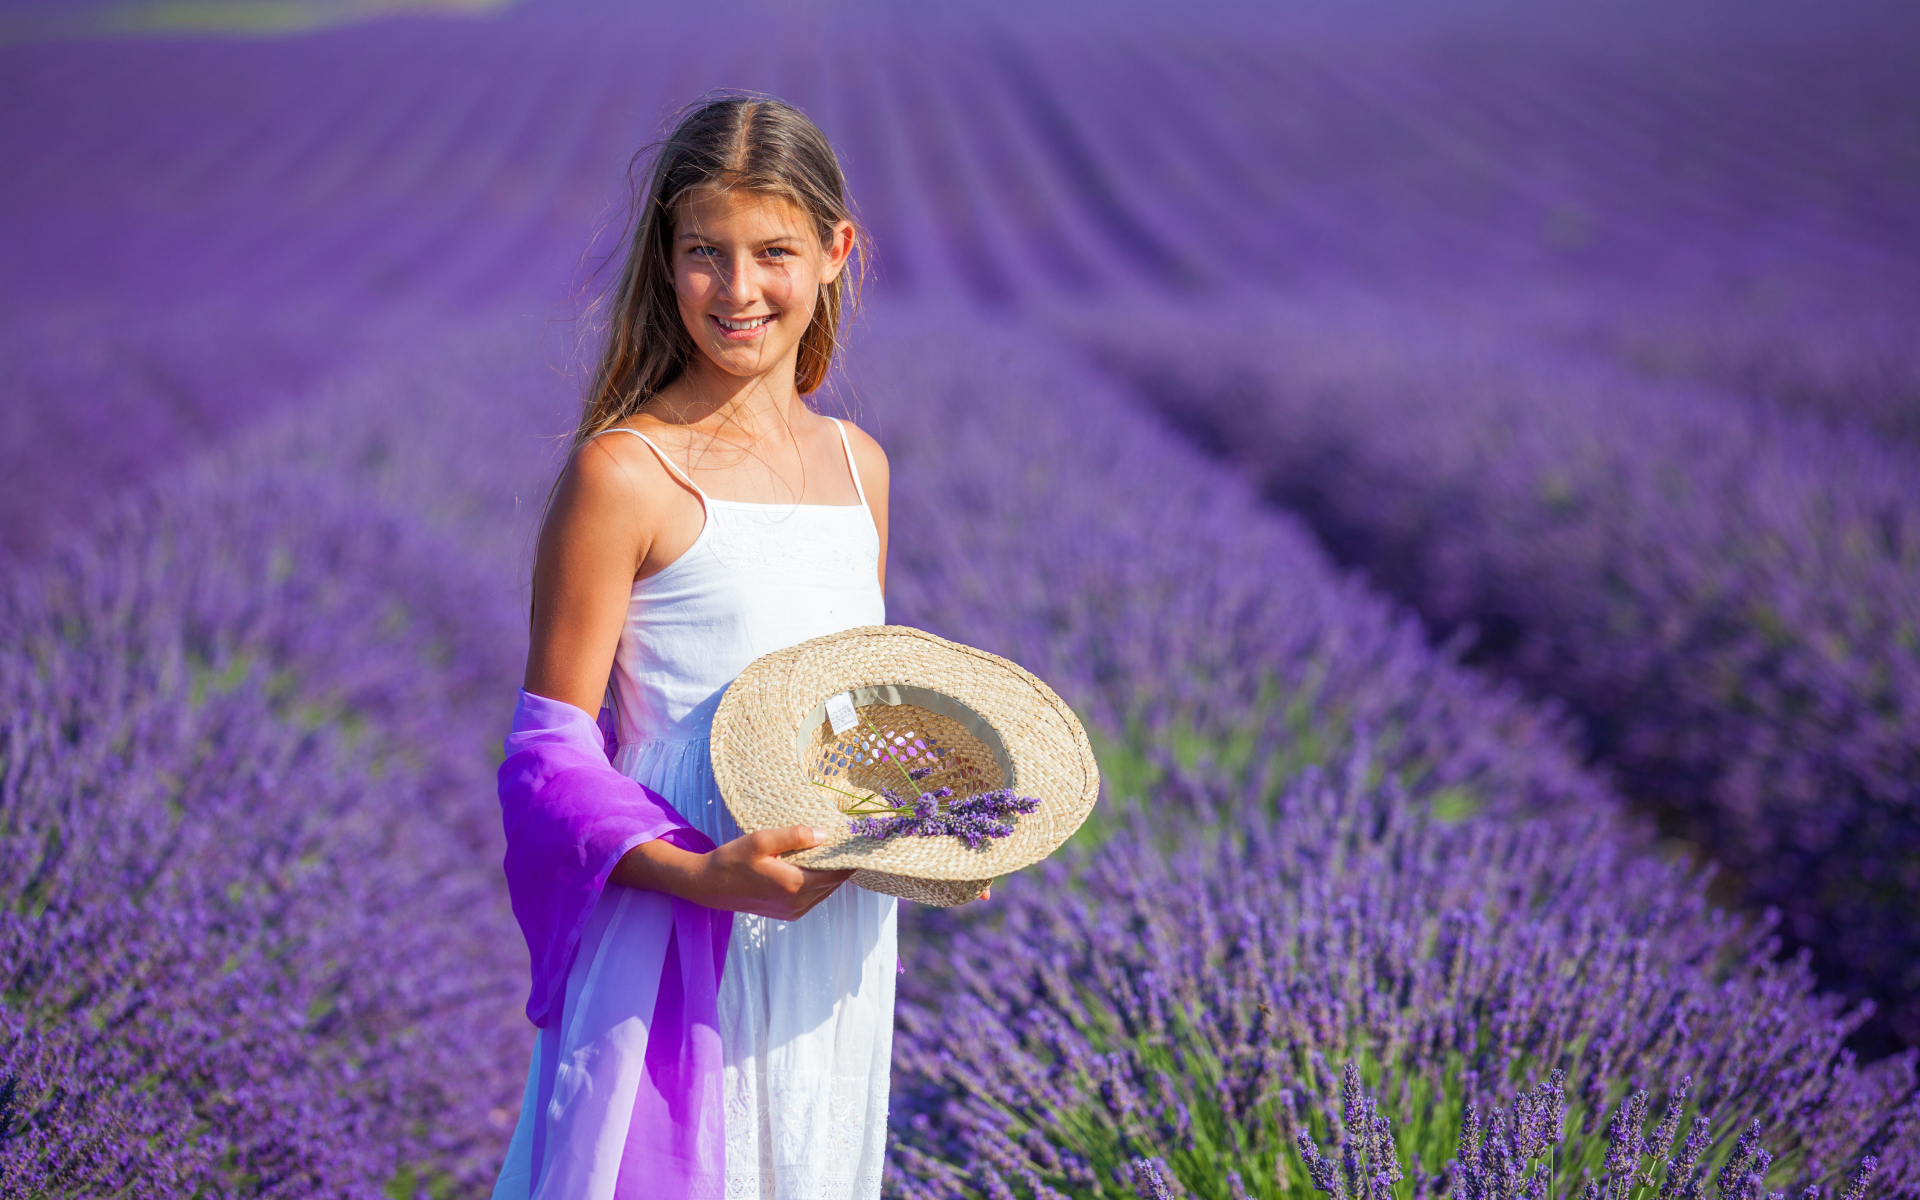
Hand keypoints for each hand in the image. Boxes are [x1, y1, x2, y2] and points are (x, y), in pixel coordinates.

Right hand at [613, 825, 852, 920]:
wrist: (707, 886)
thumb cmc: (732, 860)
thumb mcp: (761, 839)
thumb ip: (795, 836)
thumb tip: (825, 834)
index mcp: (795, 885)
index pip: (838, 873)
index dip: (852, 858)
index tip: (860, 840)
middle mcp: (798, 903)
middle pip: (835, 883)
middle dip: (843, 864)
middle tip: (849, 841)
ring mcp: (793, 911)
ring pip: (826, 891)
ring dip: (831, 873)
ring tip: (833, 850)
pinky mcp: (787, 913)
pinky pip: (813, 897)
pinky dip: (819, 882)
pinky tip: (814, 864)